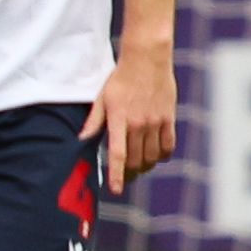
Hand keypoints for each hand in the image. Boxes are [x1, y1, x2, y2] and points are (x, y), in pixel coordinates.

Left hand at [83, 46, 175, 195]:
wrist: (147, 60)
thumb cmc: (120, 79)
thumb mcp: (102, 98)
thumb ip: (94, 121)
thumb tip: (81, 139)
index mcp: (119, 120)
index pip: (118, 154)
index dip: (116, 175)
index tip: (115, 190)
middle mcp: (139, 124)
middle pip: (136, 159)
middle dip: (129, 173)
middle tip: (124, 178)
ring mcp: (156, 122)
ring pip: (153, 156)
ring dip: (145, 166)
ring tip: (138, 168)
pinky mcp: (169, 118)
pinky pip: (169, 145)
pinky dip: (162, 155)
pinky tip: (156, 157)